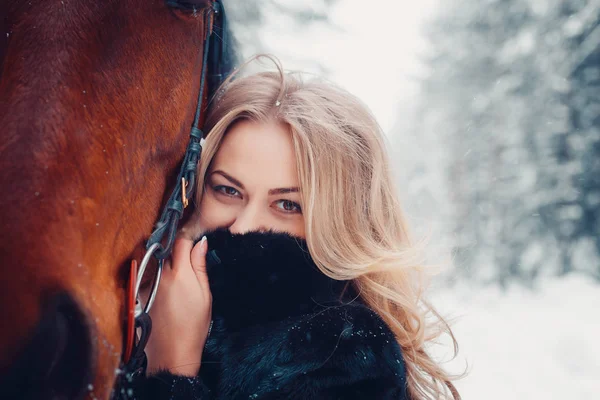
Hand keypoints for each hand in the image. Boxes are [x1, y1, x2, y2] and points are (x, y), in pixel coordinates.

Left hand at [144, 236, 211, 376]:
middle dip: (171, 243)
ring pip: (149, 258)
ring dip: (156, 253)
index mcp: (180, 273)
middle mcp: (160, 275)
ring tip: (165, 256)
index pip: (181, 241)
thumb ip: (200, 266)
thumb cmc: (194, 326)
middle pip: (164, 247)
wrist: (172, 353)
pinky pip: (142, 273)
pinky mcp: (137, 294)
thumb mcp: (205, 295)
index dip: (187, 236)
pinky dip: (148, 270)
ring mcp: (146, 284)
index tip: (192, 237)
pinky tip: (157, 278)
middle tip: (180, 246)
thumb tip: (201, 243)